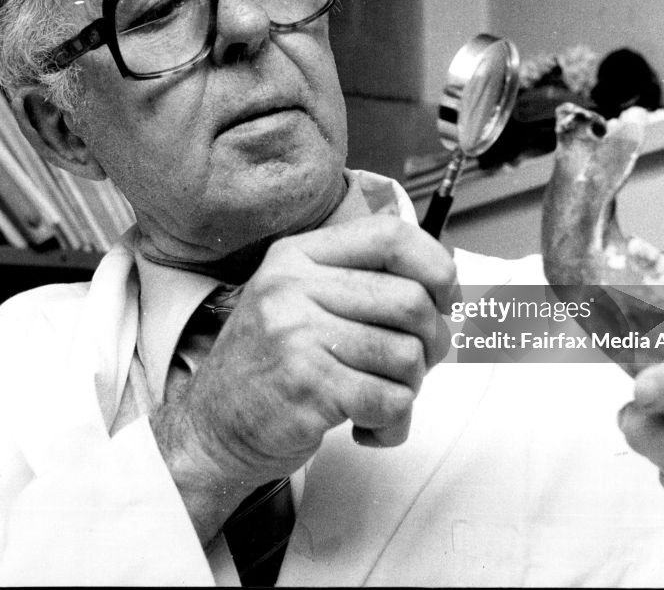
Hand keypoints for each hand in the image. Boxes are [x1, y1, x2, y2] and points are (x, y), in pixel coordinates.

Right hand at [150, 215, 456, 542]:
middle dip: (432, 343)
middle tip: (414, 366)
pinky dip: (392, 423)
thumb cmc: (272, 365)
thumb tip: (449, 282)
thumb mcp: (301, 300)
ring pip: (407, 356)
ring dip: (409, 389)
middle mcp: (293, 285)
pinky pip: (390, 401)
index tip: (445, 298)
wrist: (214, 428)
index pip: (390, 236)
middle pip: (411, 302)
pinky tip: (365, 425)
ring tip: (379, 397)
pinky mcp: (306, 385)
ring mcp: (296, 334)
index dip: (436, 266)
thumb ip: (361, 282)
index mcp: (298, 255)